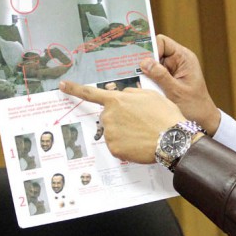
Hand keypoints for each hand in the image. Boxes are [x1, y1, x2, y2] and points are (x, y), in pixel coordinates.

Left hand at [59, 80, 183, 163]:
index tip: (62, 85)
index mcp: (117, 100)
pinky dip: (127, 145)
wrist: (173, 139)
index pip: (91, 93)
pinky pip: (117, 145)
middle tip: (139, 122)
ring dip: (124, 132)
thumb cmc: (164, 115)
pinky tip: (140, 143)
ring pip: (113, 131)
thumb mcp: (151, 95)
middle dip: (120, 118)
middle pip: (109, 116)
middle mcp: (109, 116)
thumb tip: (123, 96)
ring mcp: (110, 134)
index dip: (75, 89)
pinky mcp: (114, 149)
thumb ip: (131, 94)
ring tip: (143, 133)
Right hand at [139, 34, 220, 134]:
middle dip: (144, 61)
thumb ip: (161, 76)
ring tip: (138, 82)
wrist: (203, 119)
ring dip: (145, 73)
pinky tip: (143, 88)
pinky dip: (147, 80)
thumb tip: (144, 62)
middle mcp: (178, 60)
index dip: (151, 48)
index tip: (142, 62)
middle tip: (133, 72)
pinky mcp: (168, 79)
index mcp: (184, 58)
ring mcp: (172, 69)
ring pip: (152, 64)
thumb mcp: (176, 91)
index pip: (163, 42)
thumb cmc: (194, 106)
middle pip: (155, 51)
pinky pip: (153, 74)